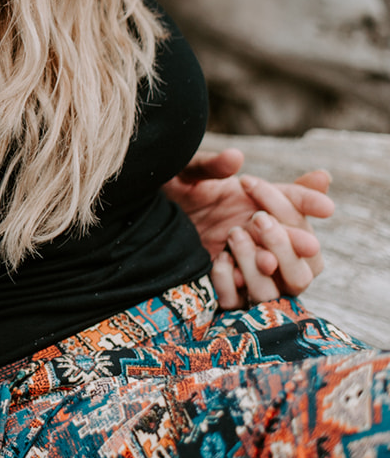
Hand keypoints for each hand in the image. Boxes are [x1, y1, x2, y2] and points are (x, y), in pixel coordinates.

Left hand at [164, 149, 331, 306]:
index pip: (300, 207)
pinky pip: (240, 301)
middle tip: (260, 219)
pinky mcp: (225, 290)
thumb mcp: (186, 176)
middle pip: (309, 258)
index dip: (308, 203)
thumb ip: (209, 166)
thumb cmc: (170, 193)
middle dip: (292, 240)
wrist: (140, 219)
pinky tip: (216, 261)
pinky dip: (233, 282)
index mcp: (263, 209)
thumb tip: (235, 157)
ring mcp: (248, 271)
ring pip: (283, 286)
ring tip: (235, 235)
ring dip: (264, 262)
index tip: (316, 204)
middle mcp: (263, 242)